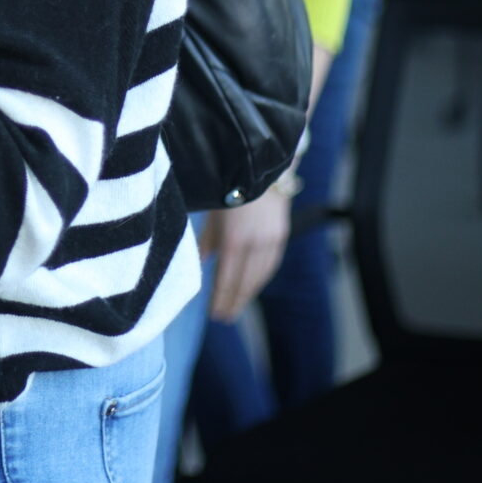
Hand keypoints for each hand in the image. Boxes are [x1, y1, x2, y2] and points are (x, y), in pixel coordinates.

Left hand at [200, 182, 293, 321]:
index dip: (220, 299)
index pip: (226, 279)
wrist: (259, 164)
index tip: (214, 315)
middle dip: (234, 302)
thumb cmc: (225, 185)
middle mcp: (255, 244)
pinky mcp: (281, 234)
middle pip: (245, 282)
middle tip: (224, 318)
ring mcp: (271, 240)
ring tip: (237, 306)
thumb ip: (206, 240)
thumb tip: (200, 263)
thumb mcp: (211, 213)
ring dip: (248, 293)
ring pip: (260, 276)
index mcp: (234, 240)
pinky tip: (253, 285)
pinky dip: (261, 278)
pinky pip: (271, 263)